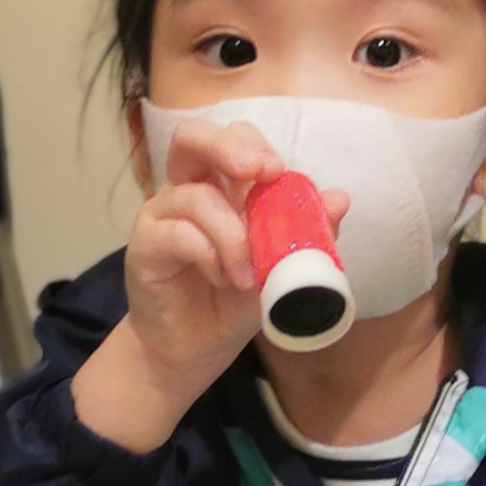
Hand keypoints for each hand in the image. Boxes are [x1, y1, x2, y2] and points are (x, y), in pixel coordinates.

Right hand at [69, 119, 348, 449]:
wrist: (196, 349)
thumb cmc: (234, 300)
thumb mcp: (281, 265)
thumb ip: (307, 231)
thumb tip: (340, 198)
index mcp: (221, 184)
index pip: (233, 138)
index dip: (255, 145)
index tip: (277, 171)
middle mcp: (187, 189)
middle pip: (192, 136)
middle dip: (227, 147)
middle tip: (258, 173)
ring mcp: (161, 215)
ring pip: (194, 195)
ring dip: (233, 234)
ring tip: (246, 274)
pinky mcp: (144, 247)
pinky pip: (176, 233)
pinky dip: (209, 253)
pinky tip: (221, 277)